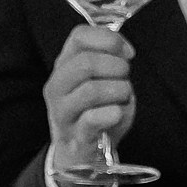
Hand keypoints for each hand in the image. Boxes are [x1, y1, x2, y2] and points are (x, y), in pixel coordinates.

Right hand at [45, 25, 133, 186]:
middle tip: (125, 78)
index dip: (109, 39)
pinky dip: (112, 113)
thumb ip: (110, 57)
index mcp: (63, 65)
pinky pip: (93, 119)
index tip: (128, 54)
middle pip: (85, 63)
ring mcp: (63, 112)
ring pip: (91, 90)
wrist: (82, 150)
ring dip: (119, 91)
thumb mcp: (101, 77)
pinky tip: (117, 113)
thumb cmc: (96, 108)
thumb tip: (126, 50)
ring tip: (123, 98)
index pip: (79, 36)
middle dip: (117, 68)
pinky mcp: (76, 135)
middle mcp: (57, 86)